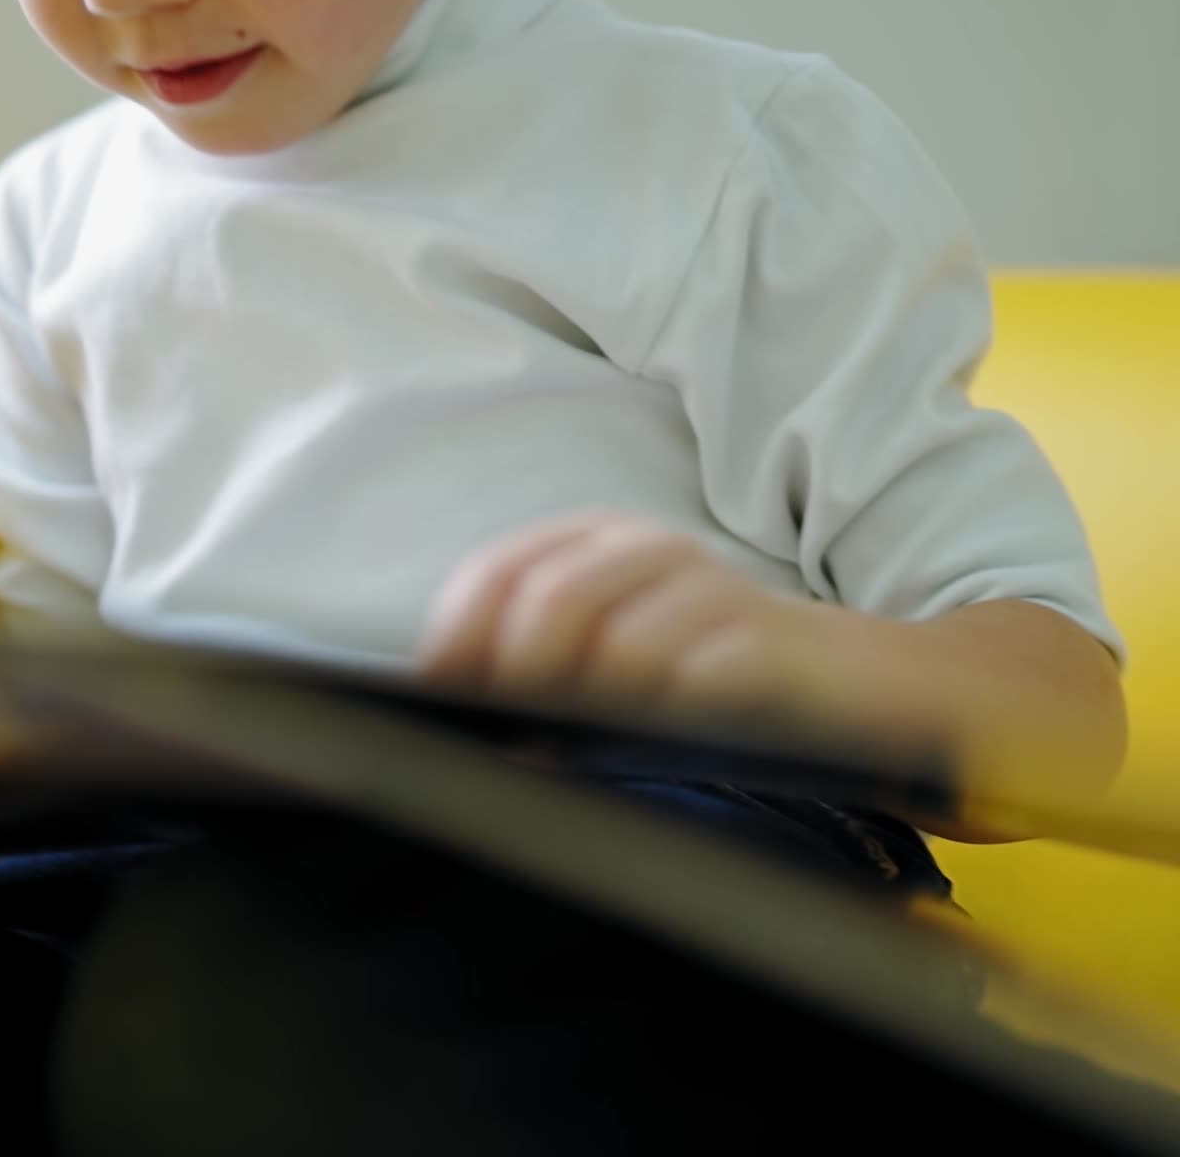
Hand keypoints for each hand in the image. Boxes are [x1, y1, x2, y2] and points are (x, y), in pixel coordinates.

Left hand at [417, 509, 858, 712]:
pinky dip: (671, 710)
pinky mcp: (763, 638)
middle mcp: (647, 549)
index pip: (499, 569)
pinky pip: (700, 675)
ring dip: (597, 701)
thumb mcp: (607, 654)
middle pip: (552, 598)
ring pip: (621, 641)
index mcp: (593, 542)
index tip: (442, 692)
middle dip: (521, 673)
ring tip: (599, 734)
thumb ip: (536, 668)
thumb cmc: (698, 670)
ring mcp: (709, 587)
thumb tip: (455, 709)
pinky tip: (673, 724)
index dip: (459, 631)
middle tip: (519, 728)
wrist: (833, 677)